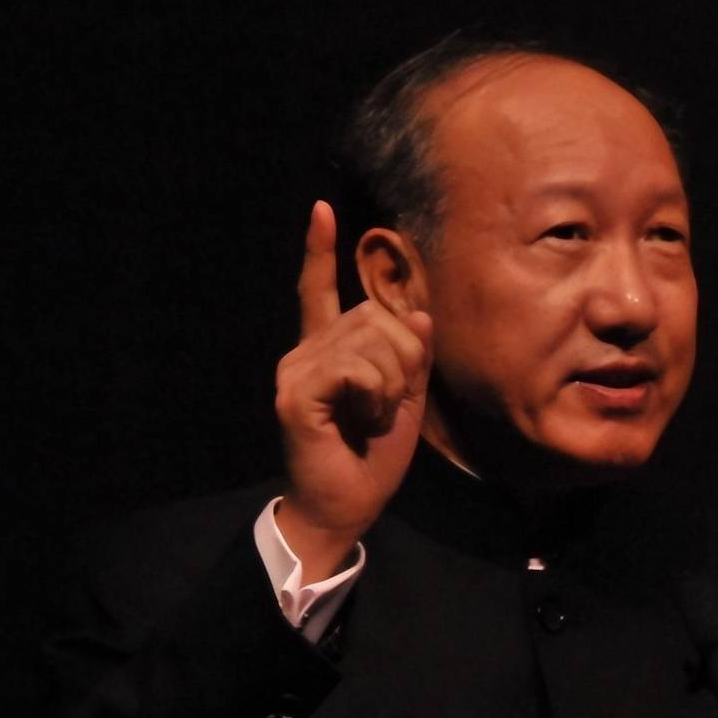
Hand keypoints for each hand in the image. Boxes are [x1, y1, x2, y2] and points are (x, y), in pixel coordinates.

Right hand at [273, 201, 432, 582]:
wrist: (344, 507)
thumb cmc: (371, 459)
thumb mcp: (405, 400)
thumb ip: (412, 357)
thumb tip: (421, 313)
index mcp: (325, 351)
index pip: (318, 290)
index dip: (320, 250)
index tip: (322, 209)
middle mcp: (304, 352)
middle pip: (373, 315)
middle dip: (404, 357)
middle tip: (391, 402)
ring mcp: (296, 371)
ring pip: (370, 338)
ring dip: (392, 381)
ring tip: (375, 415)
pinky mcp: (297, 394)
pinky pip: (356, 367)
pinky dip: (376, 393)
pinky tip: (365, 418)